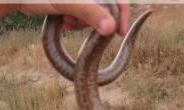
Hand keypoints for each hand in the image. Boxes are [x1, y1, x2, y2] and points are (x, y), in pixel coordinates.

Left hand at [14, 1, 130, 35]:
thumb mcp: (68, 3)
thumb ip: (90, 13)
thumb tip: (111, 28)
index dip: (122, 14)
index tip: (119, 33)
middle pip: (104, 7)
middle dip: (91, 19)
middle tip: (74, 22)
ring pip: (92, 13)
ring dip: (80, 22)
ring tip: (65, 20)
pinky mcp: (72, 2)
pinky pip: (82, 14)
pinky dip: (74, 20)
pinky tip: (62, 20)